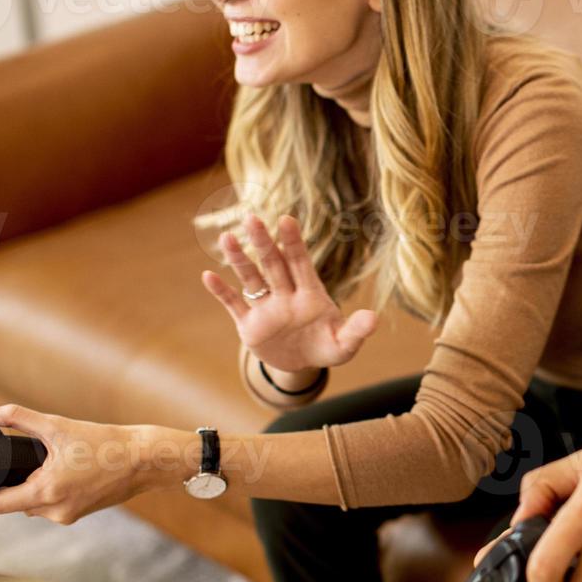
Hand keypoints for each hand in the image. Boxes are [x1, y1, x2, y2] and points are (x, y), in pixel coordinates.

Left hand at [0, 404, 155, 524]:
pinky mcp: (80, 513)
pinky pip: (54, 505)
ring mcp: (69, 515)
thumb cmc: (106, 443)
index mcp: (45, 492)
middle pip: (15, 504)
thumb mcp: (57, 426)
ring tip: (49, 462)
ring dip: (34, 486)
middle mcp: (55, 510)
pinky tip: (66, 471)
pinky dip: (52, 489)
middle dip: (13, 483)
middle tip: (18, 461)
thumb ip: (17, 417)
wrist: (144, 458)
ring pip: (35, 504)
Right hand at [201, 213, 377, 372]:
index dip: (294, 242)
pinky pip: (234, 304)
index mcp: (310, 294)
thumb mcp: (344, 344)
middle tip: (252, 217)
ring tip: (227, 237)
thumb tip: (374, 318)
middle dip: (263, 242)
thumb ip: (356, 330)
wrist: (303, 364)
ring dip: (239, 259)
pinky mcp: (249, 324)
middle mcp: (285, 294)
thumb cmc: (326, 347)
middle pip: (273, 264)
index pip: (301, 263)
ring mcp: (266, 308)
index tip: (286, 220)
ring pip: (251, 278)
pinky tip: (208, 275)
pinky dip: (222, 292)